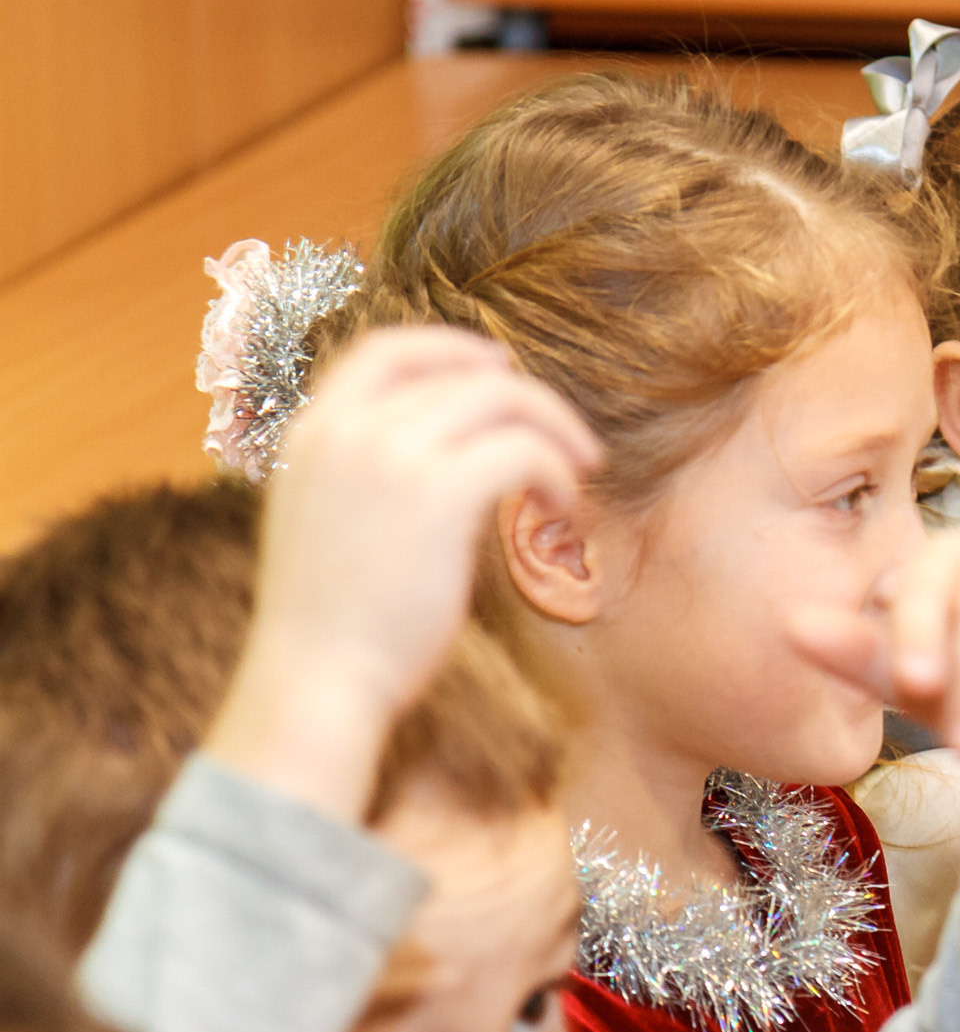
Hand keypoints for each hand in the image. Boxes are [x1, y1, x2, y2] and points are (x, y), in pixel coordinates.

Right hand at [206, 328, 599, 821]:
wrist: (316, 682)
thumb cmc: (333, 626)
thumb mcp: (327, 523)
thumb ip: (364, 476)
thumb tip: (441, 458)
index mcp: (311, 433)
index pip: (384, 349)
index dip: (452, 348)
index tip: (502, 368)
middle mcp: (345, 430)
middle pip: (461, 372)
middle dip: (529, 399)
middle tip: (571, 442)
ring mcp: (388, 456)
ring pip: (503, 399)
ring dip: (555, 433)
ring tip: (576, 479)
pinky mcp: (438, 493)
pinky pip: (523, 451)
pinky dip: (556, 472)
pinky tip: (562, 510)